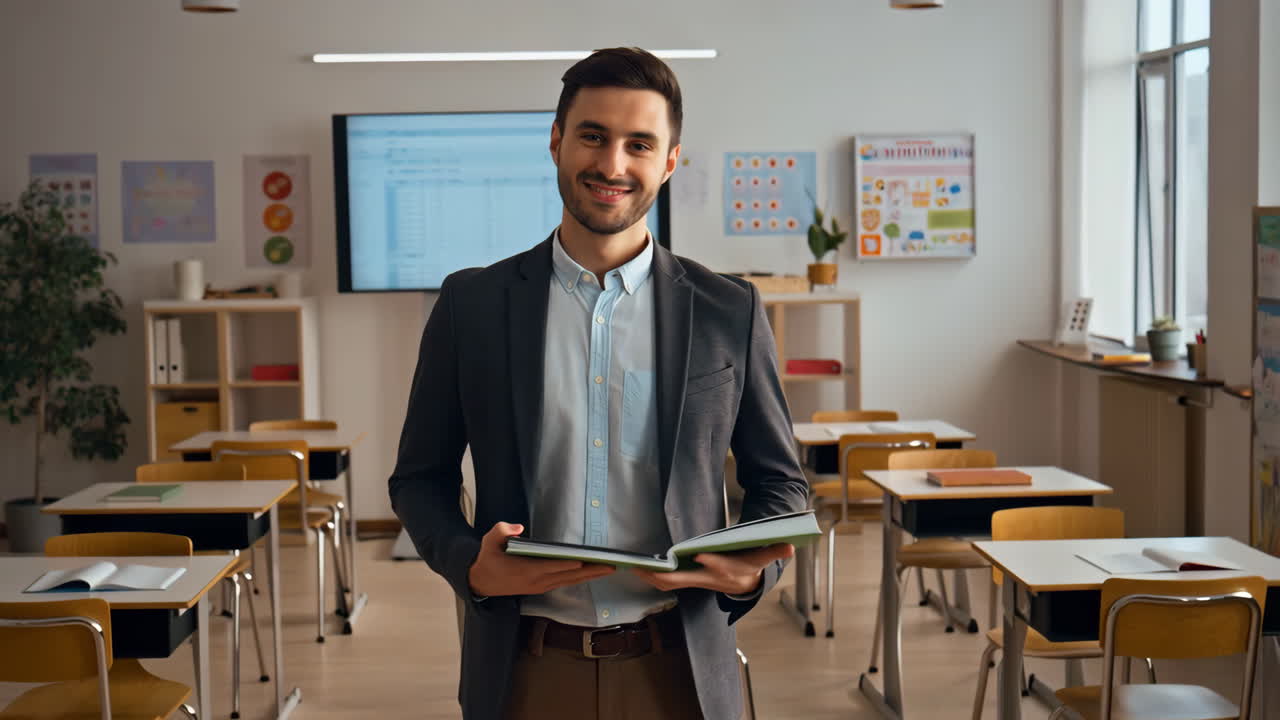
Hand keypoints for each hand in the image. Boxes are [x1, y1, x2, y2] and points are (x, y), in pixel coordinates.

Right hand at [468, 522, 614, 596]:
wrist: (482, 582)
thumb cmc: (488, 559)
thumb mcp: (488, 541)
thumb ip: (501, 531)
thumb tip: (518, 528)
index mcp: (526, 570)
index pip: (550, 567)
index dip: (566, 564)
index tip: (582, 561)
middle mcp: (537, 581)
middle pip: (568, 576)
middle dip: (590, 571)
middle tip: (610, 566)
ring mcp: (541, 586)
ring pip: (570, 581)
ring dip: (590, 576)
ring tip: (609, 569)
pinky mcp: (542, 587)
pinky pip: (566, 582)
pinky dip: (581, 578)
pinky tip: (593, 573)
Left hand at [631, 543, 793, 594]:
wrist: (745, 586)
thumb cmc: (751, 566)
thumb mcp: (763, 558)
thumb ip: (775, 551)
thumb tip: (790, 546)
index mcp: (729, 571)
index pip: (721, 567)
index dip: (712, 562)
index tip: (701, 554)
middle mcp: (709, 579)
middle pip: (685, 580)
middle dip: (666, 574)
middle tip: (648, 567)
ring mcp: (697, 581)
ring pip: (671, 583)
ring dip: (653, 577)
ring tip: (636, 568)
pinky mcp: (689, 580)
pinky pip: (667, 581)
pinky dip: (653, 577)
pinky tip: (640, 569)